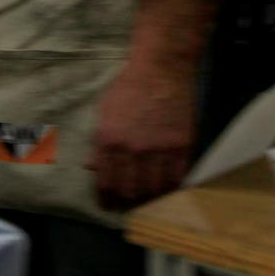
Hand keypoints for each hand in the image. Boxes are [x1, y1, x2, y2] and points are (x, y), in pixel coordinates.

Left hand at [87, 58, 196, 210]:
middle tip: (126, 207)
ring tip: (146, 201)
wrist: (162, 68)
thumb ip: (99, 143)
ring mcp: (159, 149)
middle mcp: (132, 149)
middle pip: (129, 191)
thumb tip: (92, 167)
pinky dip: (171, 189)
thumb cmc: (128, 86)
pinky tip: (166, 190)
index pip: (105, 182)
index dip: (105, 199)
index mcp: (108, 140)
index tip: (107, 206)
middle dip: (125, 203)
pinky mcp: (182, 146)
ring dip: (149, 200)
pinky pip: (176, 179)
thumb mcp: (104, 112)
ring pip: (154, 190)